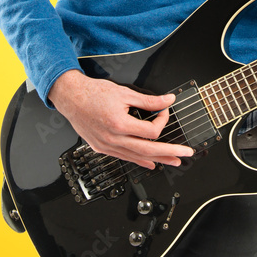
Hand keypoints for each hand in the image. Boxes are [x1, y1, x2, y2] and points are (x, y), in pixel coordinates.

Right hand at [48, 70, 194, 168]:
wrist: (71, 98)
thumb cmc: (94, 93)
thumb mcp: (124, 93)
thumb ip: (149, 100)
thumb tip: (168, 101)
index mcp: (119, 124)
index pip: (151, 131)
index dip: (162, 121)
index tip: (164, 111)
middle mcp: (113, 139)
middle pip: (148, 150)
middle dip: (170, 153)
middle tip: (185, 154)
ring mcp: (107, 146)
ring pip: (137, 158)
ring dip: (158, 160)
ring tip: (173, 161)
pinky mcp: (102, 148)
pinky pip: (125, 158)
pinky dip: (140, 161)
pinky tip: (151, 163)